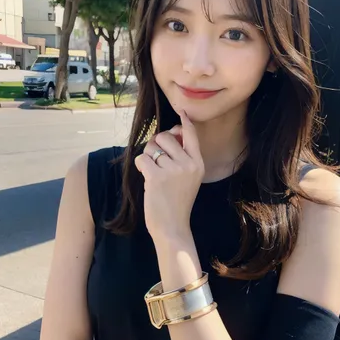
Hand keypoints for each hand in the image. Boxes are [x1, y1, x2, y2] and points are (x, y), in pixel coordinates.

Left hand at [134, 110, 203, 240]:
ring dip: (148, 159)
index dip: (184, 122)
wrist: (173, 227)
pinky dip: (141, 166)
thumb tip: (171, 133)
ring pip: (151, 148)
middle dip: (156, 145)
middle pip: (164, 137)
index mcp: (198, 163)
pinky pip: (142, 159)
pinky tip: (147, 179)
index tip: (182, 112)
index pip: (191, 135)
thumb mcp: (189, 178)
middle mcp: (188, 164)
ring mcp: (173, 170)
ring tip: (154, 174)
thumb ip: (183, 157)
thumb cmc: (177, 202)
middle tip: (156, 161)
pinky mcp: (157, 176)